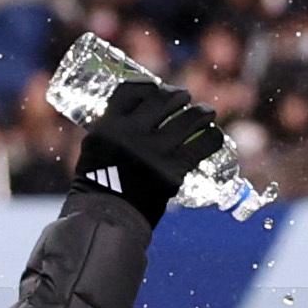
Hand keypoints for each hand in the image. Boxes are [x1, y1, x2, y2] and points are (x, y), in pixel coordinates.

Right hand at [70, 76, 227, 221]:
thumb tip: (133, 121)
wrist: (106, 222)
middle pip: (163, 98)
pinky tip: (213, 135)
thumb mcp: (94, 153)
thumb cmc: (98, 189)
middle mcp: (131, 135)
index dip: (148, 85)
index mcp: (107, 127)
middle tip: (184, 99)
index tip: (156, 88)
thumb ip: (111, 135)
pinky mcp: (173, 172)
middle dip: (179, 95)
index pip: (131, 90)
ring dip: (202, 111)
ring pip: (189, 117)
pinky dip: (212, 137)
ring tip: (206, 112)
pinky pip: (203, 144)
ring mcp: (154, 153)